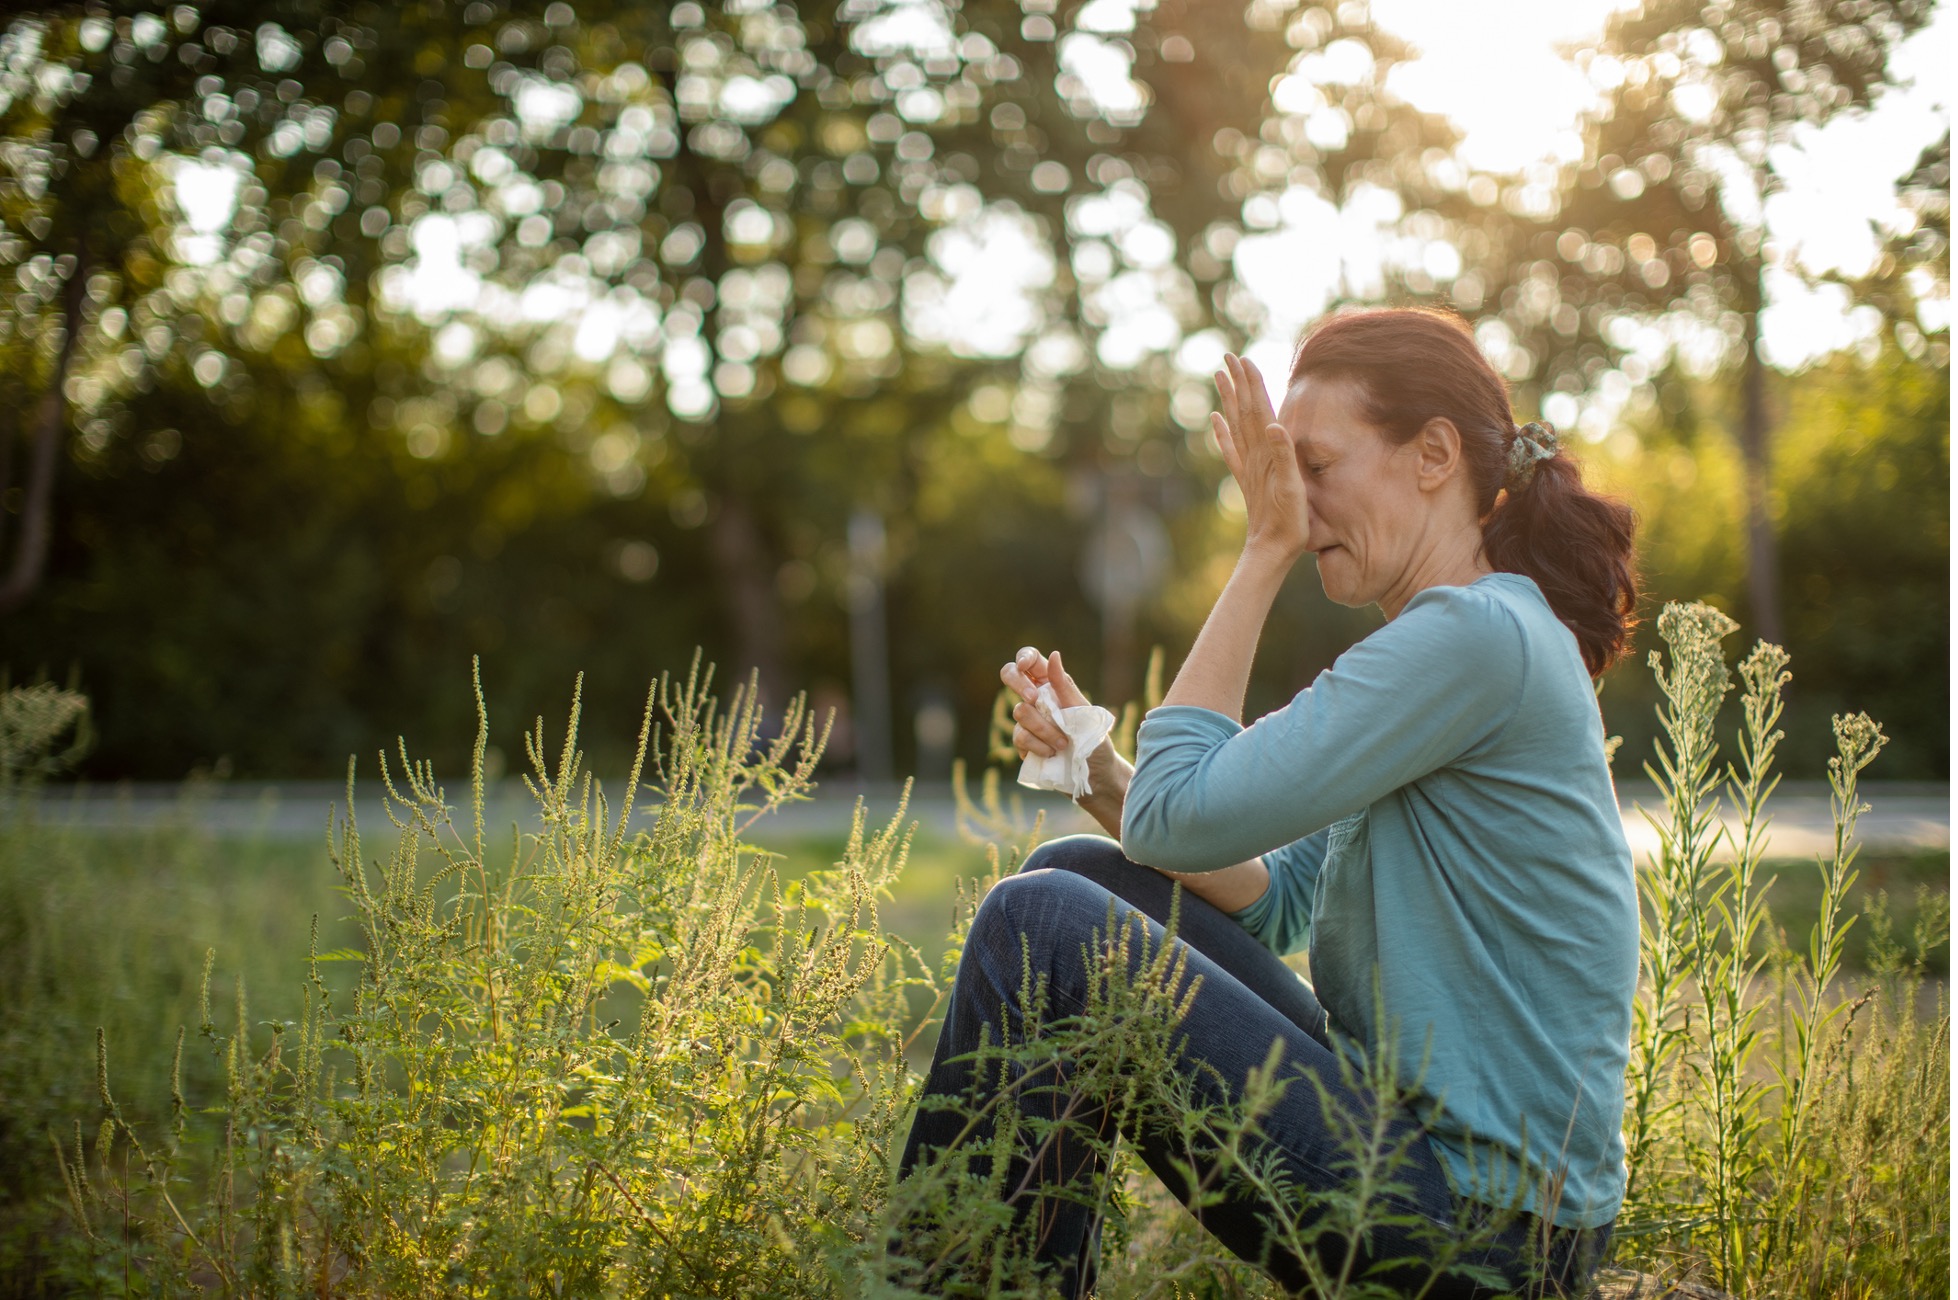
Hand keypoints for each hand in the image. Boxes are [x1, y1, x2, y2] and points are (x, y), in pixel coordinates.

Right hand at [1000, 646, 1090, 759]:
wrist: (1094, 771)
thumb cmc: (1092, 736)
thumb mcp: (1082, 709)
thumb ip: (1064, 685)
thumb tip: (1054, 654)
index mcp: (1052, 683)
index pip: (1031, 659)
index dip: (1023, 656)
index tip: (1024, 666)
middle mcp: (1036, 697)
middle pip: (1009, 675)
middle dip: (1019, 684)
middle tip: (1034, 699)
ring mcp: (1027, 719)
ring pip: (1020, 711)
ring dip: (1043, 729)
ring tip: (1062, 743)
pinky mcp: (1023, 741)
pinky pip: (1020, 737)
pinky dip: (1038, 745)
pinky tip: (1051, 753)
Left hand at [1212, 353, 1309, 560]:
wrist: (1271, 551)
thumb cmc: (1288, 522)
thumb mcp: (1292, 488)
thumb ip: (1283, 456)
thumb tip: (1274, 424)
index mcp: (1267, 451)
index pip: (1258, 409)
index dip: (1252, 384)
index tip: (1243, 359)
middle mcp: (1255, 454)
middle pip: (1244, 411)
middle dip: (1237, 383)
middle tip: (1228, 357)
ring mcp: (1248, 466)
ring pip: (1235, 424)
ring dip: (1228, 400)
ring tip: (1219, 377)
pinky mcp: (1245, 479)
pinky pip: (1230, 450)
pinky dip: (1222, 432)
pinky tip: (1215, 419)